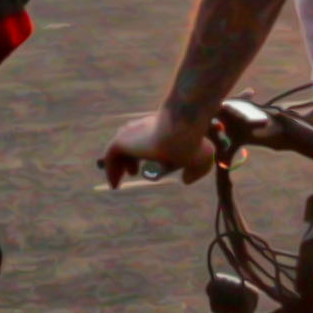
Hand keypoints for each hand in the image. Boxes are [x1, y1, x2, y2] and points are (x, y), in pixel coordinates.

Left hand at [102, 103, 218, 186]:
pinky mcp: (120, 141)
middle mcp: (142, 128)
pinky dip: (111, 171)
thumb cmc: (194, 143)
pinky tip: (115, 185)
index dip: (145, 153)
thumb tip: (185, 180)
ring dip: (117, 166)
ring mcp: (129, 133)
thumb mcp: (202, 158)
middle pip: (130, 142)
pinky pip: (110, 158)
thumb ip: (195, 170)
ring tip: (118, 183)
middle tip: (133, 171)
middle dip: (129, 157)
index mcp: (159, 127)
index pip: (146, 138)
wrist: (181, 132)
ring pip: (118, 150)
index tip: (146, 167)